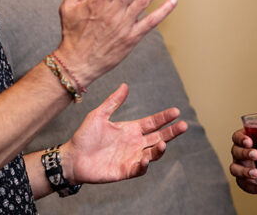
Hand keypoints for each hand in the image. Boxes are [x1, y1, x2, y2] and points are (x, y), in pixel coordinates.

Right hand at [56, 0, 176, 85]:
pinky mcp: (132, 39)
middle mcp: (112, 12)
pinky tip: (173, 0)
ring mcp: (123, 25)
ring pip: (143, 1)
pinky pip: (150, 23)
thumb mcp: (67, 7)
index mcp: (97, 2)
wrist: (76, 64)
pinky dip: (163, 12)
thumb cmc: (72, 35)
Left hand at [61, 83, 187, 183]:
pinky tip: (146, 159)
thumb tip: (125, 85)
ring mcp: (131, 157)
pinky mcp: (125, 170)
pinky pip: (139, 169)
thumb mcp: (99, 115)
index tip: (176, 111)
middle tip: (184, 125)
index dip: (165, 118)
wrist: (72, 157)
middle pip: (159, 137)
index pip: (153, 123)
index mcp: (131, 129)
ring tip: (163, 143)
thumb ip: (113, 102)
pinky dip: (144, 165)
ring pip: (153, 154)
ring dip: (160, 149)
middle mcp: (134, 143)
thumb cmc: (85, 136)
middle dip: (172, 133)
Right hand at [230, 128, 256, 196]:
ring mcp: (240, 167)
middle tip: (256, 155)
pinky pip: (245, 185)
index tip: (249, 141)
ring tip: (256, 174)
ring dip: (245, 171)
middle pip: (236, 151)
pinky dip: (256, 188)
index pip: (237, 136)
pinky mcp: (244, 181)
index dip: (241, 138)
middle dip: (245, 153)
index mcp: (246, 140)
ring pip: (234, 169)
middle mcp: (240, 153)